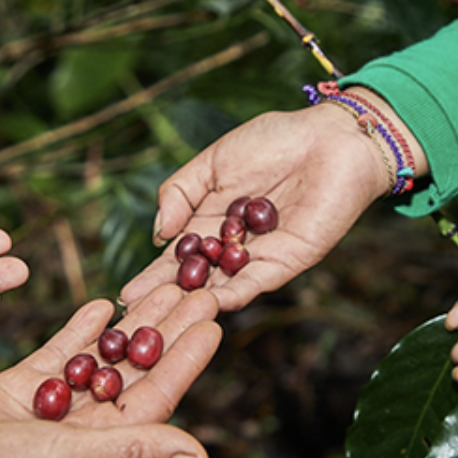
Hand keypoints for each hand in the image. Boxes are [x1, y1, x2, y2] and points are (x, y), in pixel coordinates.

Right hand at [0, 284, 219, 457]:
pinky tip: (103, 303)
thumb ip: (140, 454)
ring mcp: (52, 410)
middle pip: (137, 372)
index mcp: (109, 455)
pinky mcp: (18, 391)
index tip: (214, 323)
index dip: (187, 360)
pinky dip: (80, 331)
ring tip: (159, 286)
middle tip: (196, 288)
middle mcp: (87, 433)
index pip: (160, 399)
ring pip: (102, 359)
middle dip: (166, 331)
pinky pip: (58, 355)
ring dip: (130, 325)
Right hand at [121, 88, 424, 311]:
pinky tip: (211, 303)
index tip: (125, 294)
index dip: (153, 275)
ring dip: (195, 302)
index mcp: (212, 221)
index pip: (176, 256)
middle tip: (136, 319)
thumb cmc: (275, 140)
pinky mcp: (288, 262)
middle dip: (167, 299)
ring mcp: (260, 257)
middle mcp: (233, 246)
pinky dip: (235, 293)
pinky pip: (257, 282)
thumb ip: (181, 192)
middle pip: (194, 278)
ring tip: (166, 319)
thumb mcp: (214, 161)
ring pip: (222, 286)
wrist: (331, 138)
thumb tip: (158, 233)